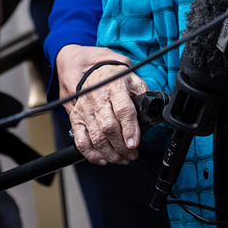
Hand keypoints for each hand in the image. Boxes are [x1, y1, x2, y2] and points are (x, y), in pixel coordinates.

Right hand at [56, 45, 145, 164]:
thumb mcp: (132, 78)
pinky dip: (91, 154)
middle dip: (122, 146)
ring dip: (110, 153)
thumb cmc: (113, 76)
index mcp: (114, 86)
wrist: (89, 68)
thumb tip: (151, 111)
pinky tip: (103, 159)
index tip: (135, 143)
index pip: (123, 110)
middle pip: (109, 127)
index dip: (130, 129)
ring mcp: (85, 109)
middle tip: (132, 154)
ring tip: (122, 159)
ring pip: (96, 137)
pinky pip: (81, 140)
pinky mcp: (76, 118)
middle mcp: (97, 98)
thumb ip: (142, 94)